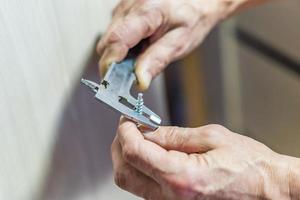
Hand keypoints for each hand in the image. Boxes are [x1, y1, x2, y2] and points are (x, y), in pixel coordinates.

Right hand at [97, 0, 228, 89]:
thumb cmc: (193, 16)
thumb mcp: (179, 43)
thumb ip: (157, 61)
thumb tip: (139, 81)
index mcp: (145, 11)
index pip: (117, 39)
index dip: (110, 63)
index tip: (111, 82)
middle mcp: (130, 5)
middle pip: (107, 41)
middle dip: (114, 62)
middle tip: (130, 75)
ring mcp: (125, 5)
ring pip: (109, 38)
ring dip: (119, 53)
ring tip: (142, 55)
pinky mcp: (125, 9)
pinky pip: (115, 31)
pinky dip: (124, 44)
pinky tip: (140, 45)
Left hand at [111, 118, 291, 198]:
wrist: (266, 190)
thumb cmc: (248, 165)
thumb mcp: (211, 138)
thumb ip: (173, 135)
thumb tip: (146, 130)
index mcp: (181, 177)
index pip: (134, 152)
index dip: (125, 131)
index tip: (127, 119)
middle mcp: (171, 197)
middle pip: (123, 172)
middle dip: (120, 145)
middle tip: (129, 127)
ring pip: (131, 181)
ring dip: (128, 156)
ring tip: (140, 137)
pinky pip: (145, 187)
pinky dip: (141, 168)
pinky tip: (151, 153)